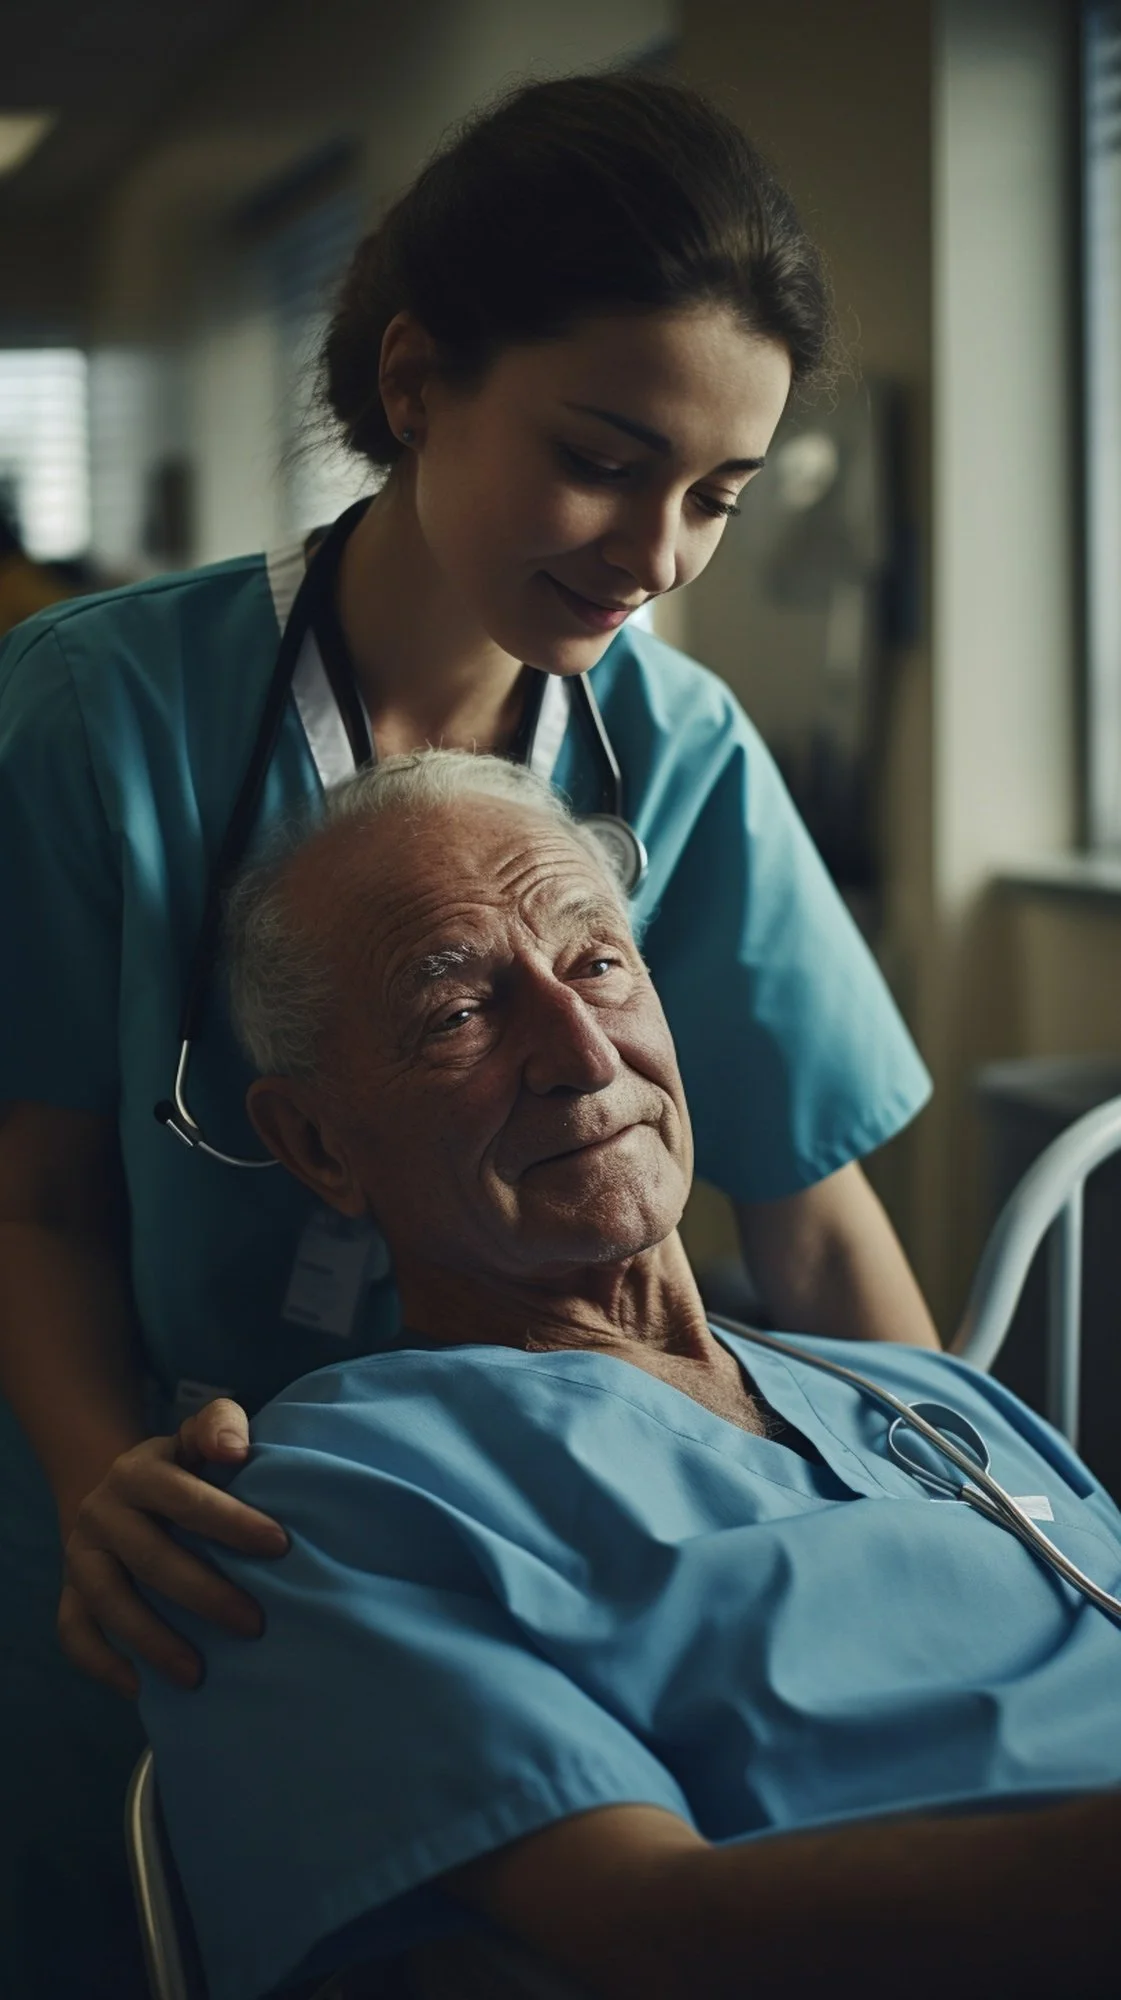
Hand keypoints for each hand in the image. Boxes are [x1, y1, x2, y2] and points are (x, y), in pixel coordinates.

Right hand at [58, 1398, 287, 1697]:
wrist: (117, 1493)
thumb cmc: (182, 1468)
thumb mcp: (198, 1435)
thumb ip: (221, 1424)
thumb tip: (236, 1450)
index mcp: (137, 1471)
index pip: (184, 1497)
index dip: (231, 1521)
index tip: (280, 1547)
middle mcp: (101, 1513)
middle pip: (150, 1557)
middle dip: (205, 1594)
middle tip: (254, 1624)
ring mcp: (81, 1556)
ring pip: (109, 1602)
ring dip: (153, 1642)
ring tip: (199, 1676)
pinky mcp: (69, 1594)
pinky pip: (75, 1634)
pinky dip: (103, 1664)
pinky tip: (142, 1687)